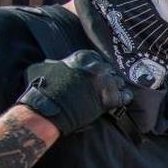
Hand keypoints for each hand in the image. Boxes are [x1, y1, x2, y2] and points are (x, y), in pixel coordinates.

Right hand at [17, 49, 131, 135]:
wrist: (48, 109)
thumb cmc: (42, 89)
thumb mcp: (43, 68)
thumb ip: (54, 64)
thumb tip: (53, 63)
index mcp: (81, 58)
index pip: (96, 58)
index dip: (96, 67)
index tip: (95, 74)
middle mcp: (96, 68)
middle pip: (109, 70)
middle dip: (107, 77)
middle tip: (104, 86)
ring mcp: (104, 83)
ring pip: (118, 82)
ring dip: (116, 87)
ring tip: (112, 94)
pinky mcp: (110, 99)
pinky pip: (125, 96)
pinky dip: (124, 98)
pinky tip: (122, 100)